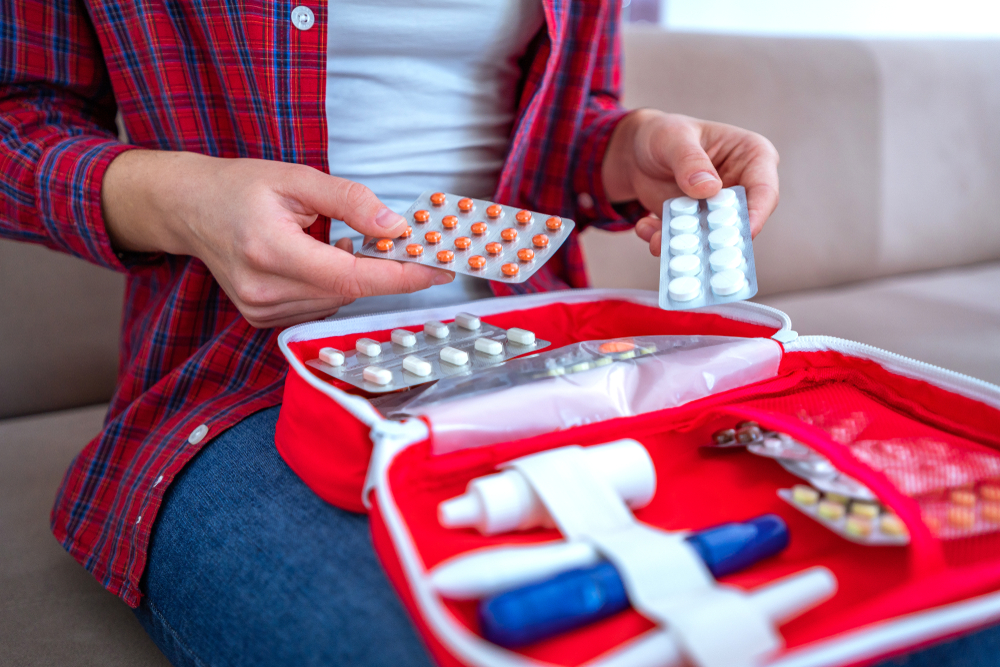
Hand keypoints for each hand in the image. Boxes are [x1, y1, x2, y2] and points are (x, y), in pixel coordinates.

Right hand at [101, 150, 452, 327]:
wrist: (188, 208)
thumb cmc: (239, 187)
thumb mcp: (298, 178)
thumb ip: (350, 201)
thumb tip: (395, 227)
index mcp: (271, 251)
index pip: (352, 277)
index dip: (401, 276)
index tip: (438, 270)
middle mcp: (264, 290)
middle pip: (348, 291)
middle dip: (383, 270)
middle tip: (406, 244)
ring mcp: (260, 310)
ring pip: (336, 301)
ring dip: (353, 275)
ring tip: (333, 240)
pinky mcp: (261, 318)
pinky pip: (318, 305)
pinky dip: (331, 285)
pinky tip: (314, 259)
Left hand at [601, 109, 779, 255]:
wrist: (636, 152)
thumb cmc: (664, 134)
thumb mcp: (673, 138)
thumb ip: (690, 160)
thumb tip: (709, 188)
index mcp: (753, 157)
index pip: (764, 190)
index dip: (757, 213)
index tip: (746, 233)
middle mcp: (741, 188)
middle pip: (741, 222)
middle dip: (719, 240)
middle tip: (697, 247)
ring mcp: (717, 211)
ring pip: (711, 238)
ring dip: (686, 244)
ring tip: (658, 240)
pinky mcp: (696, 227)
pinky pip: (685, 242)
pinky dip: (664, 241)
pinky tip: (645, 227)